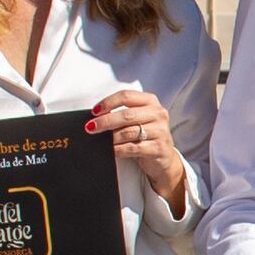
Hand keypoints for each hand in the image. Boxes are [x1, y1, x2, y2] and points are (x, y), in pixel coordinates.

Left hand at [85, 88, 190, 217]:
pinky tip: (110, 150)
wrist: (164, 158)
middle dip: (105, 121)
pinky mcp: (159, 148)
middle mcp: (158, 114)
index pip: (126, 96)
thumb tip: (96, 117)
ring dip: (111, 137)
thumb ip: (122, 114)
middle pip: (126, 114)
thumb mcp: (138, 119)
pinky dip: (118, 150)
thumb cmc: (146, 135)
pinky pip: (133, 148)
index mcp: (150, 101)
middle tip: (90, 127)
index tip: (94, 111)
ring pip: (129, 132)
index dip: (108, 102)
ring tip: (100, 141)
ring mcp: (160, 131)